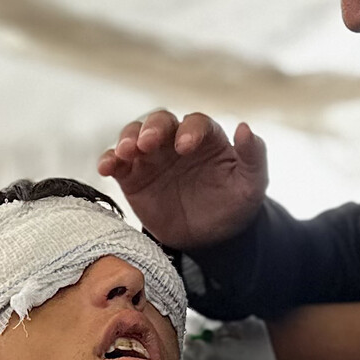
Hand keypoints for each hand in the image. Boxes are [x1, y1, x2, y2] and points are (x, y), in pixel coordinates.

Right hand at [96, 110, 268, 250]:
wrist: (211, 237)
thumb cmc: (234, 203)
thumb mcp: (252, 183)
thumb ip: (253, 155)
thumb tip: (245, 128)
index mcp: (206, 137)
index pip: (196, 123)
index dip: (190, 130)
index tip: (185, 147)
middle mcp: (175, 140)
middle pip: (160, 122)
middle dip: (152, 129)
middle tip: (147, 143)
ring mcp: (152, 157)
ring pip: (134, 135)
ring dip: (127, 139)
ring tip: (125, 153)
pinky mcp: (133, 176)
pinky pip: (117, 163)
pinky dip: (108, 160)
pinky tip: (105, 168)